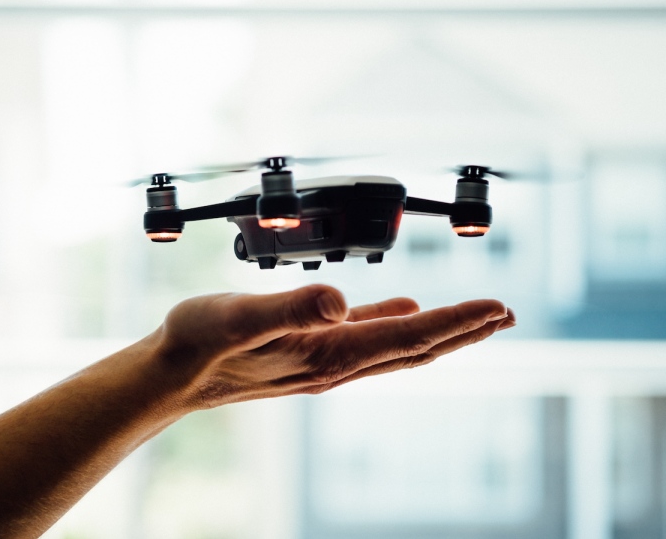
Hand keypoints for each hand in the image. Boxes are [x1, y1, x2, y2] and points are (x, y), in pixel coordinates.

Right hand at [148, 284, 514, 409]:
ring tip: (471, 318)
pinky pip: (366, 338)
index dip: (455, 320)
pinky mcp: (309, 351)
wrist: (171, 375)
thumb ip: (291, 305)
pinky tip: (402, 309)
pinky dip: (395, 323)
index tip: (496, 307)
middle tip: (503, 315)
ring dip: (438, 331)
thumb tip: (344, 300)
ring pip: (396, 345)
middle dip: (463, 331)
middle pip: (415, 347)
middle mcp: (335, 363)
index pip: (408, 336)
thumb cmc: (197, 344)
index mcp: (328, 352)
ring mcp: (323, 360)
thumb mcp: (237, 316)